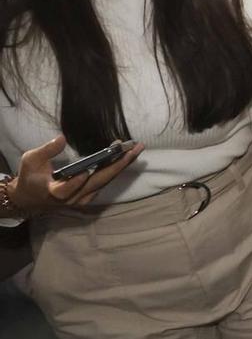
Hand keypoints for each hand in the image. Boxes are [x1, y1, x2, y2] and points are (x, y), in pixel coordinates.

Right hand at [6, 135, 142, 214]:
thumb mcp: (30, 162)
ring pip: (105, 182)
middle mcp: (72, 199)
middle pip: (98, 183)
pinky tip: (125, 156)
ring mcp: (82, 199)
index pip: (66, 190)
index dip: (76, 181)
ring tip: (135, 149)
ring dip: (121, 165)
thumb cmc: (29, 178)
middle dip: (117, 165)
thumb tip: (61, 139)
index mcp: (54, 192)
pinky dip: (115, 168)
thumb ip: (46, 151)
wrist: (30, 198)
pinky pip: (105, 182)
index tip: (85, 171)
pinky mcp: (88, 197)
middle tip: (133, 149)